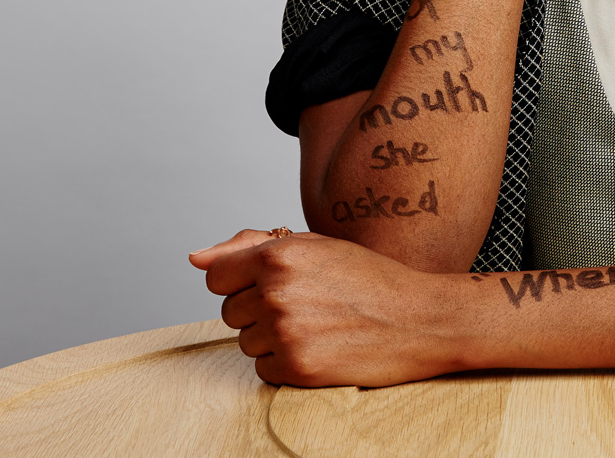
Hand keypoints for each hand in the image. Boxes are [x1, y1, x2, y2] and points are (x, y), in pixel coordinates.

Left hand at [190, 229, 468, 386]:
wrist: (420, 317)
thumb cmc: (369, 278)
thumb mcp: (314, 245)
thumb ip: (250, 246)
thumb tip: (194, 258)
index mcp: (279, 254)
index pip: (216, 276)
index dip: (241, 282)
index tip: (271, 284)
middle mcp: (277, 291)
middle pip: (230, 312)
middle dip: (259, 310)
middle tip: (307, 304)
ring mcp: (286, 331)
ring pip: (246, 342)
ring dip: (273, 338)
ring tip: (317, 325)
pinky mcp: (297, 367)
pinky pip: (263, 369)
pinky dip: (286, 363)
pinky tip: (320, 347)